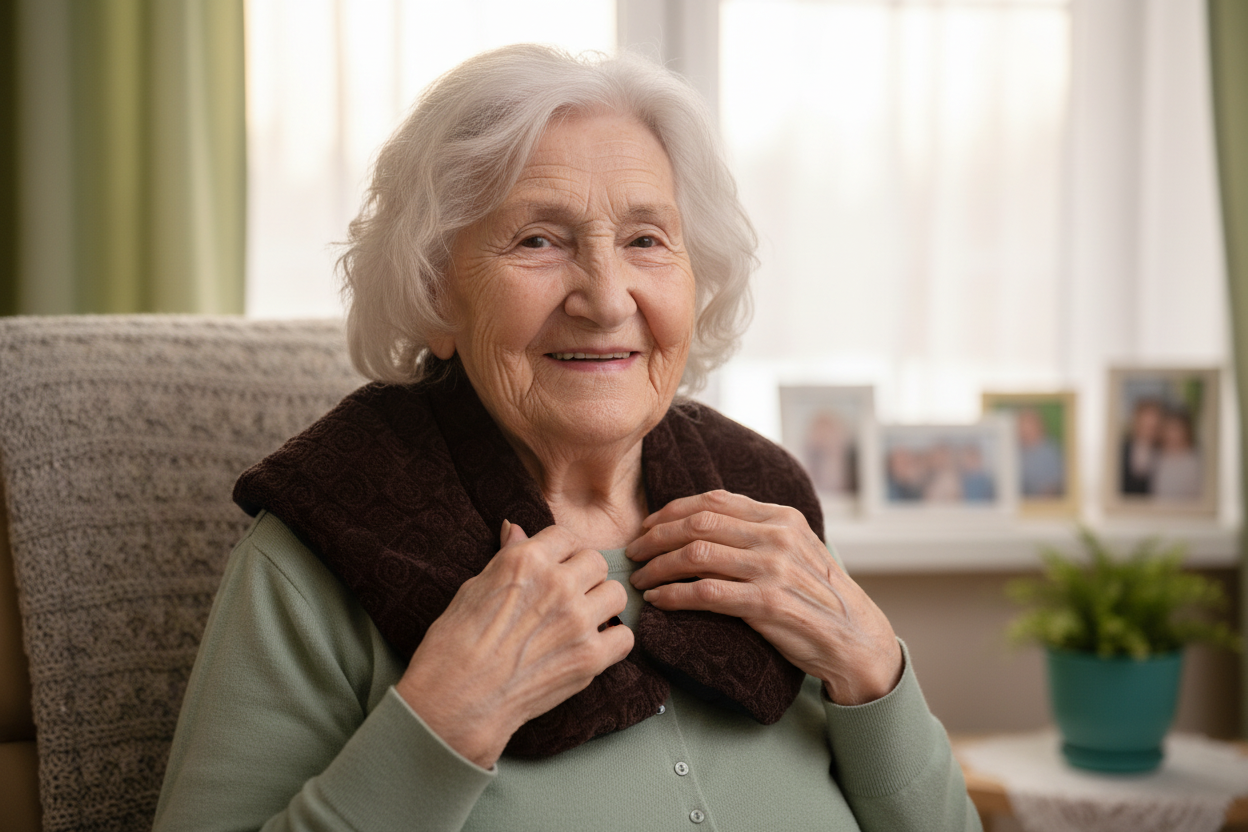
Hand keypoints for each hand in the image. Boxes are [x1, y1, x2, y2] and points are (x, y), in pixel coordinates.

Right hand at [396, 521, 631, 767]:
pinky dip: (612, 641)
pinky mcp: (589, 657)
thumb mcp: (474, 587)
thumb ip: (506, 557)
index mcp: (527, 560)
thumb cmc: (455, 643)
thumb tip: (515, 529)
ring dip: (602, 605)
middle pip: (596, 562)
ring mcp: (577, 621)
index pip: (565, 536)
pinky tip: (592, 646)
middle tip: (569, 596)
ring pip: (616, 594)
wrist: (456, 699)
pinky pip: (624, 637)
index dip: (561, 553)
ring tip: (583, 620)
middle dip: (584, 576)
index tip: (556, 567)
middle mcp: (557, 584)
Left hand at [626, 490, 901, 705]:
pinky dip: (673, 595)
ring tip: (641, 579)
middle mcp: (776, 536)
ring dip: (658, 566)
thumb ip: (759, 532)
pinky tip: (657, 600)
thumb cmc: (818, 597)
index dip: (672, 510)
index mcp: (781, 517)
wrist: (855, 638)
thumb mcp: (796, 549)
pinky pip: (705, 593)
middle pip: (698, 524)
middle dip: (656, 536)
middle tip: (634, 552)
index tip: (648, 525)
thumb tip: (706, 521)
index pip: (713, 500)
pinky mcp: (766, 603)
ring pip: (695, 555)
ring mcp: (772, 569)